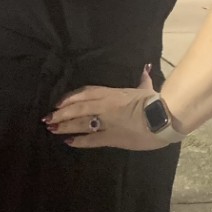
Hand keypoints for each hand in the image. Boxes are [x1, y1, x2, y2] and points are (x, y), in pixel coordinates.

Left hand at [45, 71, 180, 150]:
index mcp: (111, 93)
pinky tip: (68, 142)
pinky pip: (91, 140)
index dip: (69, 98)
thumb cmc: (156, 101)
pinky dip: (78, 140)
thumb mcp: (146, 88)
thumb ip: (142, 80)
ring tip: (52, 129)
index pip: (84, 93)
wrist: (164, 117)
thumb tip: (145, 69)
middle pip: (77, 108)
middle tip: (47, 118)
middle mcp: (104, 106)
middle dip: (60, 113)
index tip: (58, 102)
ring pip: (80, 123)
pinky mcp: (111, 138)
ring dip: (64, 126)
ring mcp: (106, 122)